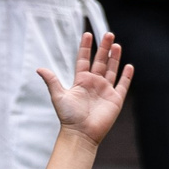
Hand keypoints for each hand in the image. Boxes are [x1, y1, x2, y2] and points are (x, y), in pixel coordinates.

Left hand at [37, 31, 133, 146]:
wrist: (81, 133)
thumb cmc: (68, 117)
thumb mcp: (58, 96)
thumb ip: (51, 81)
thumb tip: (39, 69)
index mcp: (81, 81)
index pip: (83, 60)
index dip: (86, 47)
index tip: (87, 34)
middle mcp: (94, 83)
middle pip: (100, 61)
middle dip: (104, 48)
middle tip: (108, 34)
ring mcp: (105, 90)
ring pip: (112, 70)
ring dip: (115, 58)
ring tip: (116, 45)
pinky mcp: (115, 99)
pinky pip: (122, 85)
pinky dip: (126, 76)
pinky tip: (129, 66)